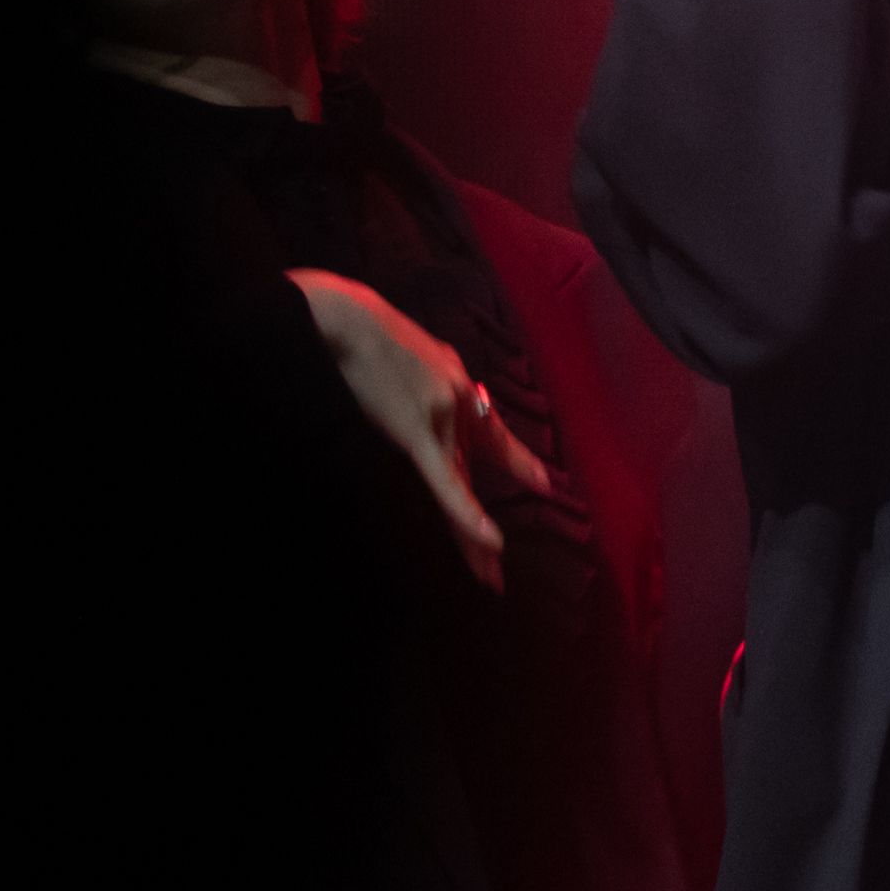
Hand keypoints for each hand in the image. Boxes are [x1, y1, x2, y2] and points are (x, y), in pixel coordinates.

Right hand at [288, 268, 553, 592]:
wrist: (347, 316)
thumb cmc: (366, 330)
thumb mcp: (410, 353)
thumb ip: (425, 378)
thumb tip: (420, 396)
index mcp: (456, 384)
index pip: (492, 434)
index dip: (519, 461)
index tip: (543, 484)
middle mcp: (460, 402)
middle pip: (475, 474)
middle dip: (484, 522)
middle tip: (497, 566)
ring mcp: (444, 418)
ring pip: (463, 489)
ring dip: (473, 536)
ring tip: (489, 574)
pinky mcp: (420, 432)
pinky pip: (446, 484)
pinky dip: (468, 514)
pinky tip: (488, 541)